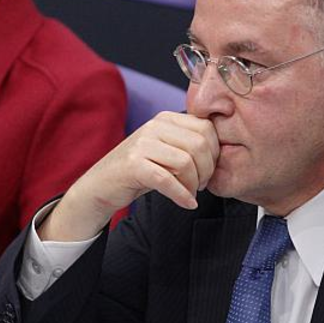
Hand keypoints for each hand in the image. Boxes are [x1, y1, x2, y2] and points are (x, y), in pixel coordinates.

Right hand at [39, 112, 218, 241]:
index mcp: (165, 118)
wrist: (101, 186)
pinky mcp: (133, 165)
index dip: (214, 152)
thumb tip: (222, 151)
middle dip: (207, 170)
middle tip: (200, 185)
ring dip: (194, 184)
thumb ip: (187, 144)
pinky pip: (167, 180)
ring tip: (190, 193)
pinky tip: (186, 204)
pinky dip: (181, 195)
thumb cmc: (139, 171)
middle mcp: (154, 126)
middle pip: (200, 144)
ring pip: (186, 162)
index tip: (208, 170)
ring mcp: (142, 144)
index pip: (206, 128)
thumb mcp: (165, 150)